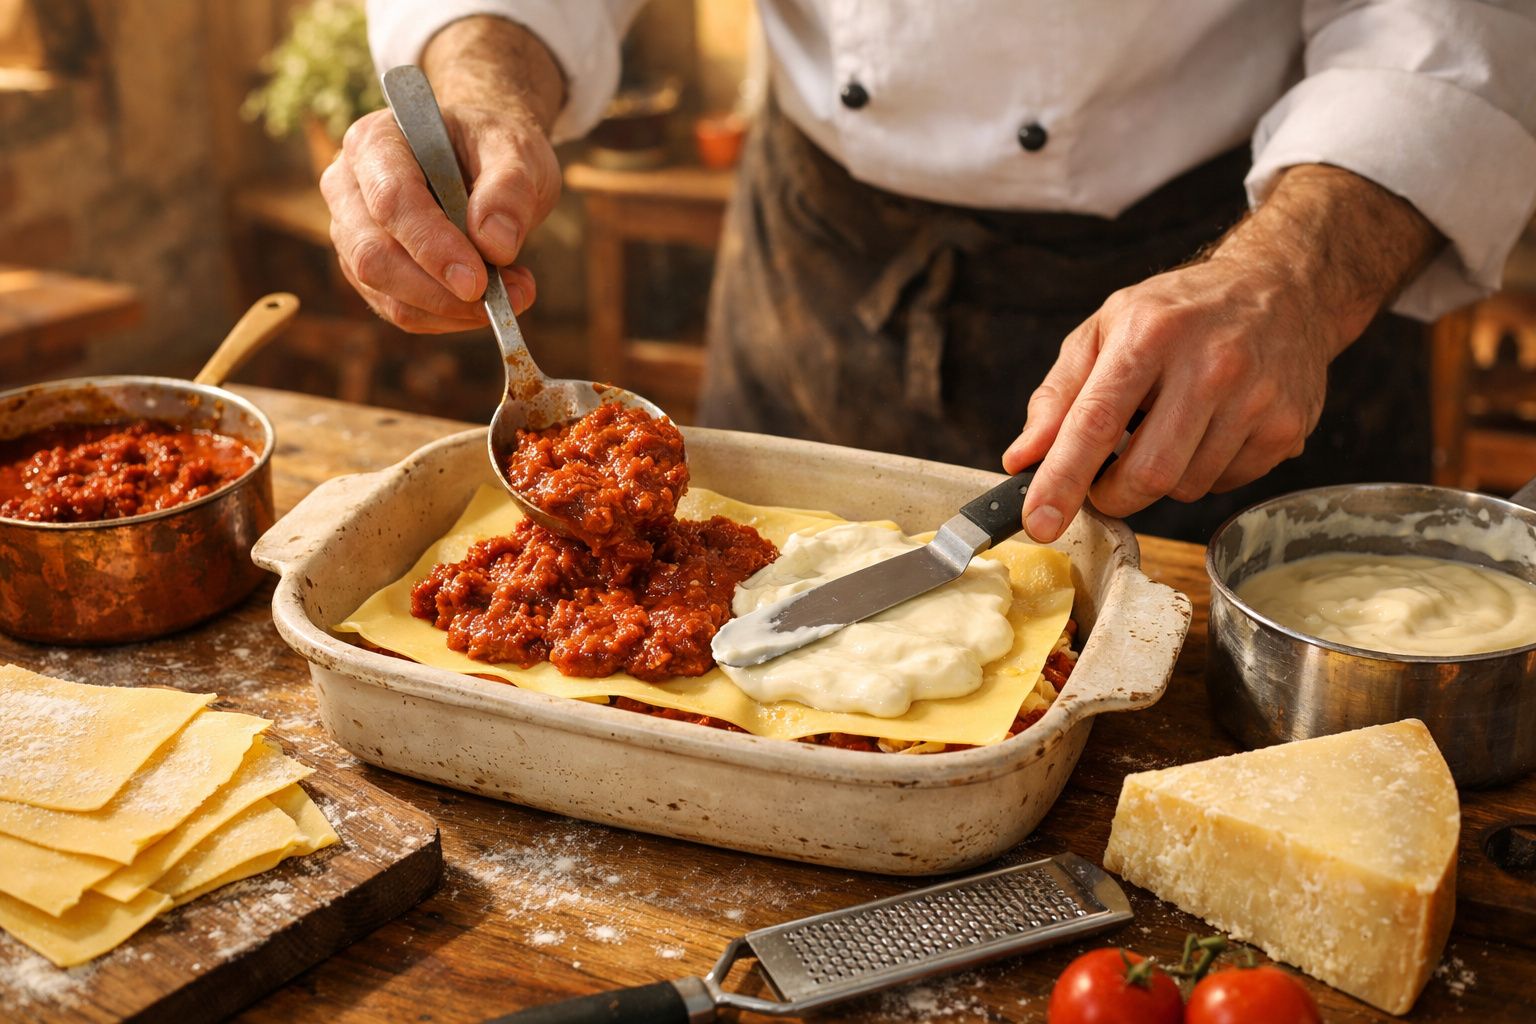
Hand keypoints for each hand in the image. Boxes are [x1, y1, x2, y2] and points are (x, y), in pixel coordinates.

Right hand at [319, 16, 565, 332]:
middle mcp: (348, 187)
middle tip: (509, 297)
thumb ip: (509, 190)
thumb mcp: (516, 151)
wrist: (482, 157)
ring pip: (385, 293)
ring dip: (452, 310)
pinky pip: (401, 310)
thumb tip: (495, 245)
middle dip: (441, 292)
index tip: (478, 282)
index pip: (391, 202)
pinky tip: (488, 301)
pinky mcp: (369, 272)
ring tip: (513, 293)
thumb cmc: (492, 146)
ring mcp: (352, 232)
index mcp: (376, 142)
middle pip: (374, 256)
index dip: (433, 247)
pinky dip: (448, 317)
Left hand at [1003, 164, 1440, 541]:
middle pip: (1146, 473)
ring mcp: (1255, 396)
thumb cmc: (1177, 314)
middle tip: (1103, 482)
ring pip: (1185, 486)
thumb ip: (1057, 397)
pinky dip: (1202, 474)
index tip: (1037, 522)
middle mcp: (1209, 363)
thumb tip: (1021, 460)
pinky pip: (1224, 485)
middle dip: (1111, 495)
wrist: (1279, 288)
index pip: (1095, 423)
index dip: (1061, 480)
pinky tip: (1206, 432)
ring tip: (1164, 433)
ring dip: (1159, 481)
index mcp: (1150, 333)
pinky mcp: (1287, 425)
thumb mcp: (1105, 332)